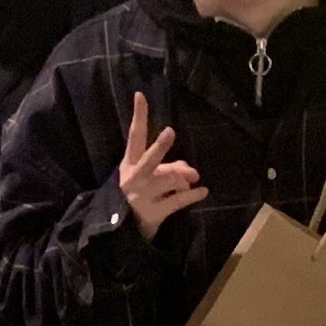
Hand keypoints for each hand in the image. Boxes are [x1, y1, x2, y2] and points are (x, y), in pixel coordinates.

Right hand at [117, 90, 206, 236]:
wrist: (123, 230)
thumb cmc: (138, 196)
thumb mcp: (148, 178)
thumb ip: (168, 167)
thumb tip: (190, 170)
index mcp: (130, 164)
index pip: (135, 136)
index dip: (139, 116)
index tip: (141, 95)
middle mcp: (134, 177)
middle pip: (150, 158)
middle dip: (160, 145)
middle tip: (170, 132)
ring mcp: (142, 196)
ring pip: (171, 179)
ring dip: (185, 179)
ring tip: (191, 181)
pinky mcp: (152, 212)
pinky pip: (178, 200)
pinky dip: (193, 195)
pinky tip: (202, 191)